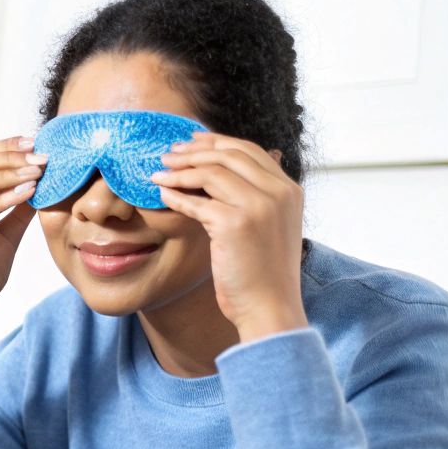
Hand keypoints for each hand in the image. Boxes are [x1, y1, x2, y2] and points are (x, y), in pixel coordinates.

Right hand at [0, 135, 45, 330]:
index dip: (1, 147)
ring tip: (37, 171)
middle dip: (6, 154)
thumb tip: (41, 184)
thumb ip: (16, 210)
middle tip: (39, 154)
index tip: (33, 144)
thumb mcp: (4, 235)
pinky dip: (4, 199)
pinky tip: (28, 193)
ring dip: (7, 172)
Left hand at [151, 131, 306, 340]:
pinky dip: (175, 196)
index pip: (249, 151)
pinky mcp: (235, 224)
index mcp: (289, 189)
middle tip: (167, 154)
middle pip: (229, 155)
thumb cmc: (264, 272)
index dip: (216, 142)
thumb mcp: (271, 226)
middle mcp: (278, 192)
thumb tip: (224, 174)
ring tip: (158, 173)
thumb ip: (257, 198)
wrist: (270, 307)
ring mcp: (259, 206)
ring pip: (211, 173)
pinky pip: (196, 201)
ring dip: (179, 170)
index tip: (190, 142)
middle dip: (193, 151)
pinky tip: (161, 195)